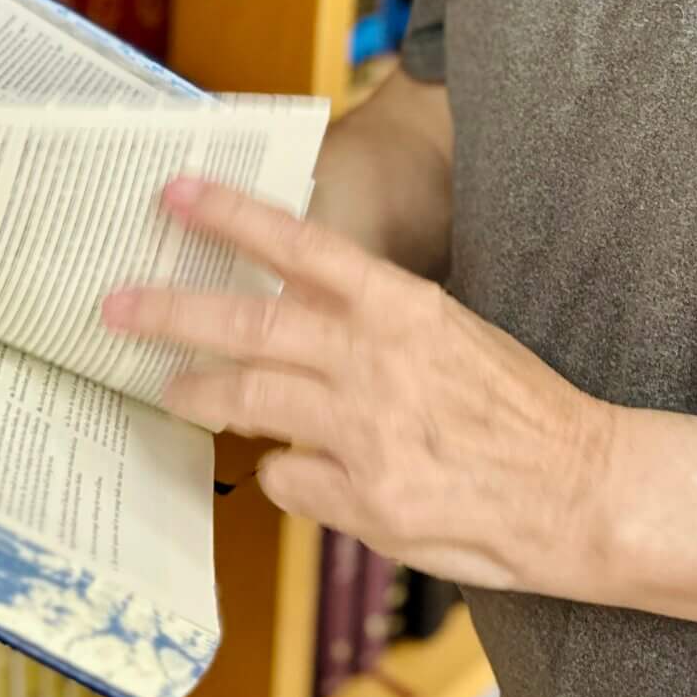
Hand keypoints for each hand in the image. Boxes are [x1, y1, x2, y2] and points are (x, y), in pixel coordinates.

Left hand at [101, 175, 612, 591]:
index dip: (230, 218)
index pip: (299, 247)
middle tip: (116, 307)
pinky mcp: (365, 501)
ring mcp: (365, 434)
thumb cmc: (521, 409)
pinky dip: (285, 472)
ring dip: (200, 394)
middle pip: (248, 326)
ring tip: (170, 388)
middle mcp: (375, 362)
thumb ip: (375, 326)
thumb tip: (303, 320)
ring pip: (249, 402)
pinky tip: (307, 471)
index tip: (176, 195)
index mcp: (402, 308)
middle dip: (171, 313)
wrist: (580, 488)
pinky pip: (288, 478)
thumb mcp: (452, 334)